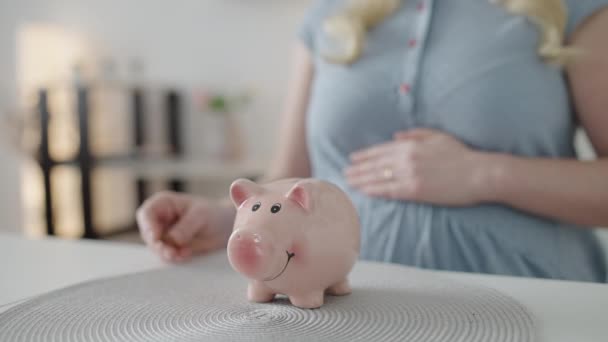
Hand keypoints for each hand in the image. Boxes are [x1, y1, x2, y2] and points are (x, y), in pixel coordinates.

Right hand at [136, 192, 233, 262]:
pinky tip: (186, 255)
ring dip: (168, 254)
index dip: (149, 227)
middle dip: (159, 246)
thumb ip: (185, 227)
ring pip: (156, 248)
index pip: (146, 214)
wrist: (225, 228)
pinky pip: (166, 256)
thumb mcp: (201, 215)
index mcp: (163, 203)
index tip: (157, 238)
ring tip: (184, 253)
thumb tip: (172, 239)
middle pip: (148, 235)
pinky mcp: (170, 248)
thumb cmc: (213, 214)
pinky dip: (175, 258)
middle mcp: (160, 219)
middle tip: (173, 253)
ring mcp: (164, 235)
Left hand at [344, 128, 489, 205]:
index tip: (352, 158)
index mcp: (411, 144)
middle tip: (344, 172)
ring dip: (362, 180)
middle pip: (376, 164)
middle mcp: (407, 158)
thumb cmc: (461, 155)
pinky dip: (376, 191)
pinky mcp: (416, 190)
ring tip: (349, 183)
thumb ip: (415, 134)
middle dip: (358, 168)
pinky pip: (390, 191)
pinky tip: (365, 192)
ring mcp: (410, 175)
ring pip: (379, 178)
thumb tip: (396, 135)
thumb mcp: (438, 136)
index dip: (364, 155)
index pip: (381, 150)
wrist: (479, 173)